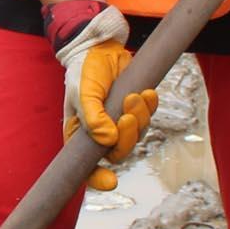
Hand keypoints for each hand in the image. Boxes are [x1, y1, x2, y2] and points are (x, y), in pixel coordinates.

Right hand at [45, 1, 158, 192]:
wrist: (100, 46)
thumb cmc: (84, 69)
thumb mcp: (83, 91)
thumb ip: (93, 117)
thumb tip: (108, 140)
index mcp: (80, 134)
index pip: (87, 166)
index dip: (97, 178)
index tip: (110, 181)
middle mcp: (100, 133)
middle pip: (118, 151)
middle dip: (127, 135)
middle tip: (128, 112)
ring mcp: (118, 122)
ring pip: (136, 135)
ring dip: (140, 117)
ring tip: (136, 94)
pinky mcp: (134, 109)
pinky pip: (147, 117)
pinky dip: (149, 107)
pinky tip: (146, 92)